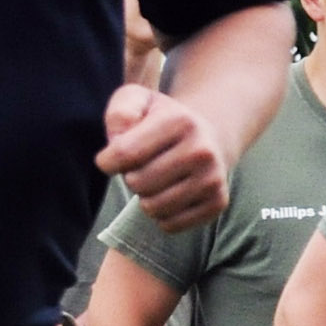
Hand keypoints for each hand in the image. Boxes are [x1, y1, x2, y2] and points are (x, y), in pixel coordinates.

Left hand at [99, 83, 233, 230]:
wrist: (209, 138)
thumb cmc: (162, 121)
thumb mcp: (137, 101)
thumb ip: (120, 113)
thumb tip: (117, 141)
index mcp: (180, 121)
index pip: (123, 154)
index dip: (107, 161)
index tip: (112, 157)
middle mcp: (202, 151)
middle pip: (137, 183)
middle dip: (130, 178)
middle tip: (142, 167)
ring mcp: (213, 179)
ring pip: (153, 207)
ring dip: (145, 198)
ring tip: (154, 182)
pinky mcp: (218, 202)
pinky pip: (172, 224)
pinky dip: (162, 216)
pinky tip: (168, 197)